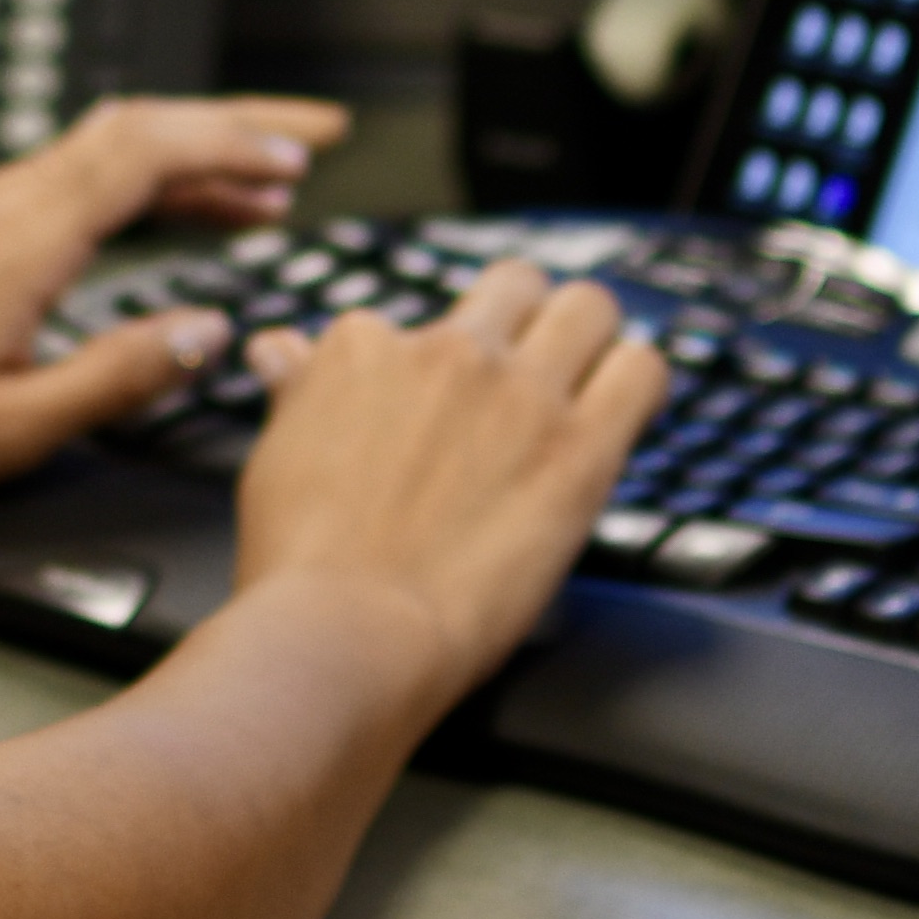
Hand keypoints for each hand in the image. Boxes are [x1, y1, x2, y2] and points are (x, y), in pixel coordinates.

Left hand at [0, 95, 346, 521]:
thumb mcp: (7, 430)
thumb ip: (114, 377)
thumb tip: (206, 333)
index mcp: (17, 244)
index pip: (144, 151)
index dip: (232, 141)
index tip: (300, 154)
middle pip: (134, 127)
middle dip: (231, 124)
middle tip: (312, 139)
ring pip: (105, 148)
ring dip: (192, 155)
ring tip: (269, 186)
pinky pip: (75, 178)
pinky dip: (143, 182)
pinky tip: (179, 212)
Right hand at [225, 264, 660, 701]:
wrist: (345, 632)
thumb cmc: (300, 564)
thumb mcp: (275, 456)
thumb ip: (298, 388)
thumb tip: (279, 348)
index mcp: (365, 346)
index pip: (409, 324)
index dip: (425, 370)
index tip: (433, 413)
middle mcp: (447, 351)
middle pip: (516, 286)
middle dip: (526, 318)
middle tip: (529, 370)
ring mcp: (519, 392)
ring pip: (589, 307)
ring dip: (590, 339)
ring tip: (586, 383)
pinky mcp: (579, 445)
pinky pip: (642, 370)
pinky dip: (636, 383)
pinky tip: (621, 414)